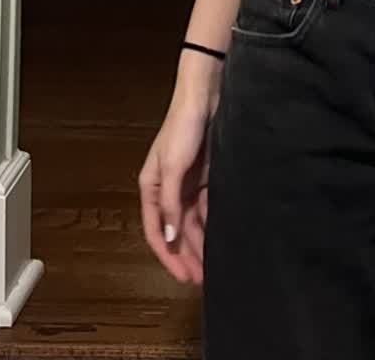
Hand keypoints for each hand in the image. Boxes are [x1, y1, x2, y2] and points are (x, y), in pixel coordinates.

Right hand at [139, 59, 221, 283]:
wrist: (206, 95)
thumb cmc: (183, 126)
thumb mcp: (173, 166)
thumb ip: (170, 203)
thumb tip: (169, 236)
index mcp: (152, 187)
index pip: (156, 231)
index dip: (169, 256)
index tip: (182, 277)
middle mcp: (169, 189)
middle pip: (177, 231)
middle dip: (187, 255)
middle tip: (202, 280)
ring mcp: (188, 184)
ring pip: (194, 223)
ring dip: (201, 244)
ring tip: (213, 266)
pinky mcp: (207, 177)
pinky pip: (208, 208)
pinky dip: (213, 224)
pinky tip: (222, 238)